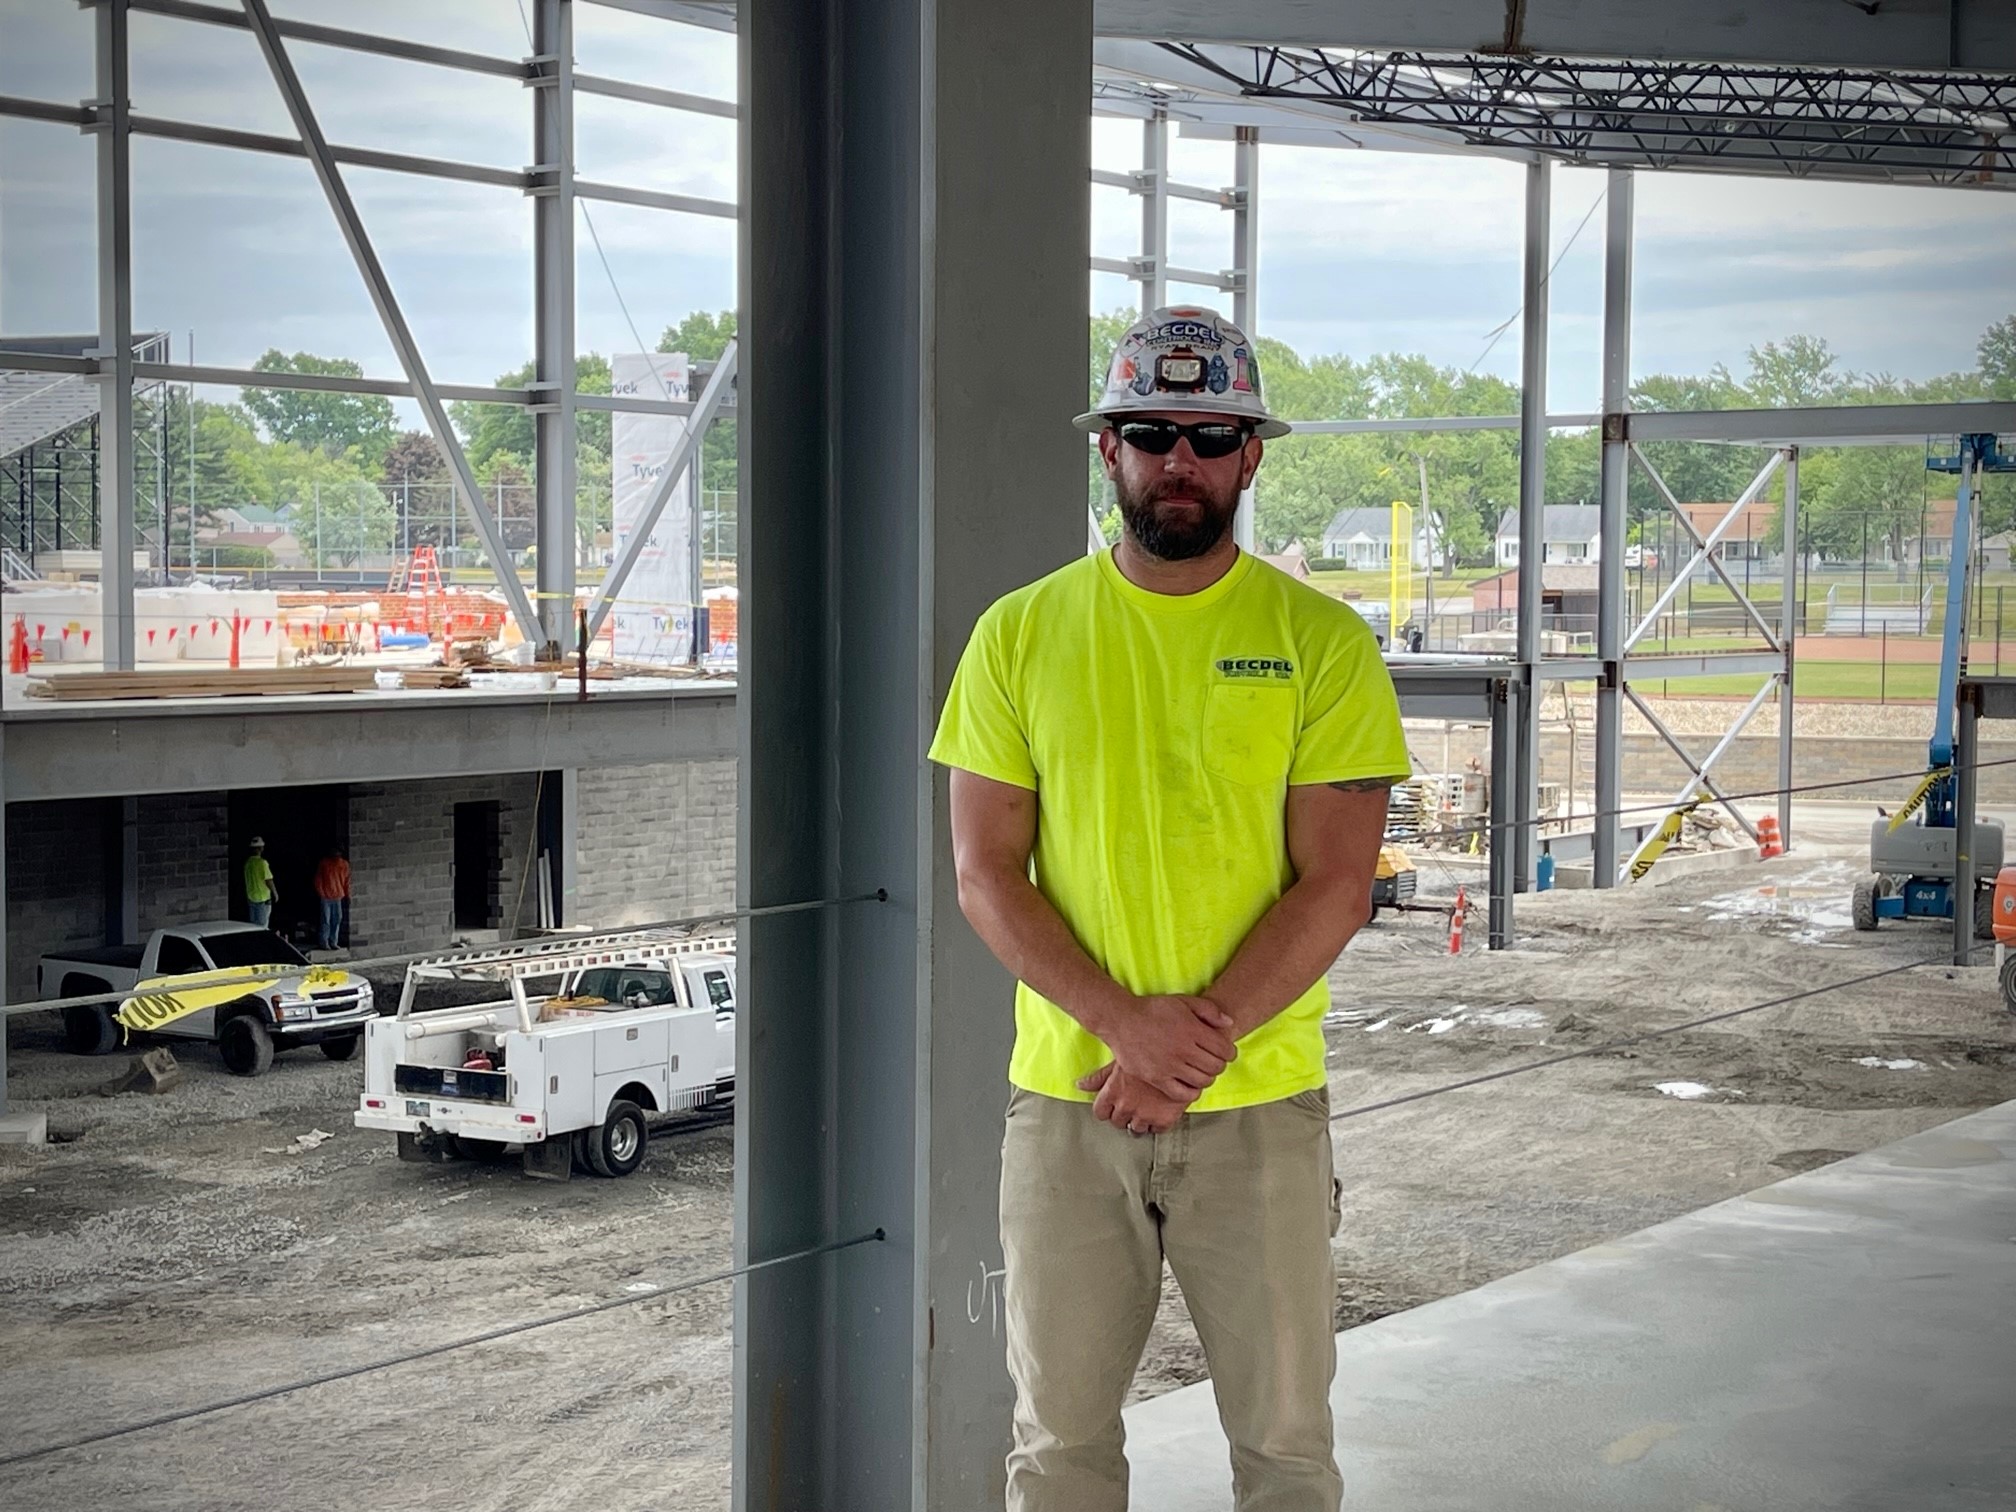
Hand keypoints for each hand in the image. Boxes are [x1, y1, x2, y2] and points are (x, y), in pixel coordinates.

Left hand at [1076, 1064, 1184, 1134]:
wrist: (1179, 1054)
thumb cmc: (1148, 1052)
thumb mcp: (1120, 1061)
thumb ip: (1100, 1077)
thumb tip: (1080, 1085)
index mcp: (1112, 1092)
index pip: (1100, 1112)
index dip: (1107, 1108)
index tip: (1113, 1105)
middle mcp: (1126, 1106)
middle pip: (1117, 1122)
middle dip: (1123, 1114)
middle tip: (1133, 1103)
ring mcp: (1145, 1115)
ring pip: (1136, 1129)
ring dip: (1140, 1120)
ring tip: (1147, 1107)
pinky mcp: (1164, 1120)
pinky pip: (1156, 1130)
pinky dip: (1157, 1123)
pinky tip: (1160, 1110)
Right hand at [1095, 994, 1237, 1101]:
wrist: (1121, 1020)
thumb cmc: (1152, 1010)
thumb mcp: (1183, 1001)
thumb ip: (1209, 1010)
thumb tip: (1229, 1023)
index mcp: (1191, 1029)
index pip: (1224, 1050)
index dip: (1229, 1052)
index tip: (1226, 1052)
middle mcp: (1182, 1049)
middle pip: (1216, 1067)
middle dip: (1219, 1065)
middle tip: (1214, 1062)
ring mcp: (1169, 1066)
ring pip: (1202, 1081)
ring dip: (1207, 1078)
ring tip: (1201, 1071)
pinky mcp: (1156, 1078)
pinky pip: (1182, 1094)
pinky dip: (1192, 1092)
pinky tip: (1190, 1085)